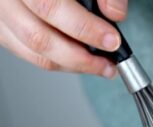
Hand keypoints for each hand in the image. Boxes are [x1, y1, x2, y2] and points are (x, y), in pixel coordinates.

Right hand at [0, 0, 127, 77]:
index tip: (112, 40)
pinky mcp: (2, 27)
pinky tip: (79, 60)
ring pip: (32, 49)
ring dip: (71, 65)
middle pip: (38, 36)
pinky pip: (27, 53)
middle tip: (108, 63)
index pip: (51, 6)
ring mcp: (1, 12)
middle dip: (80, 58)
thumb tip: (114, 13)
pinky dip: (57, 62)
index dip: (85, 28)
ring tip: (100, 66)